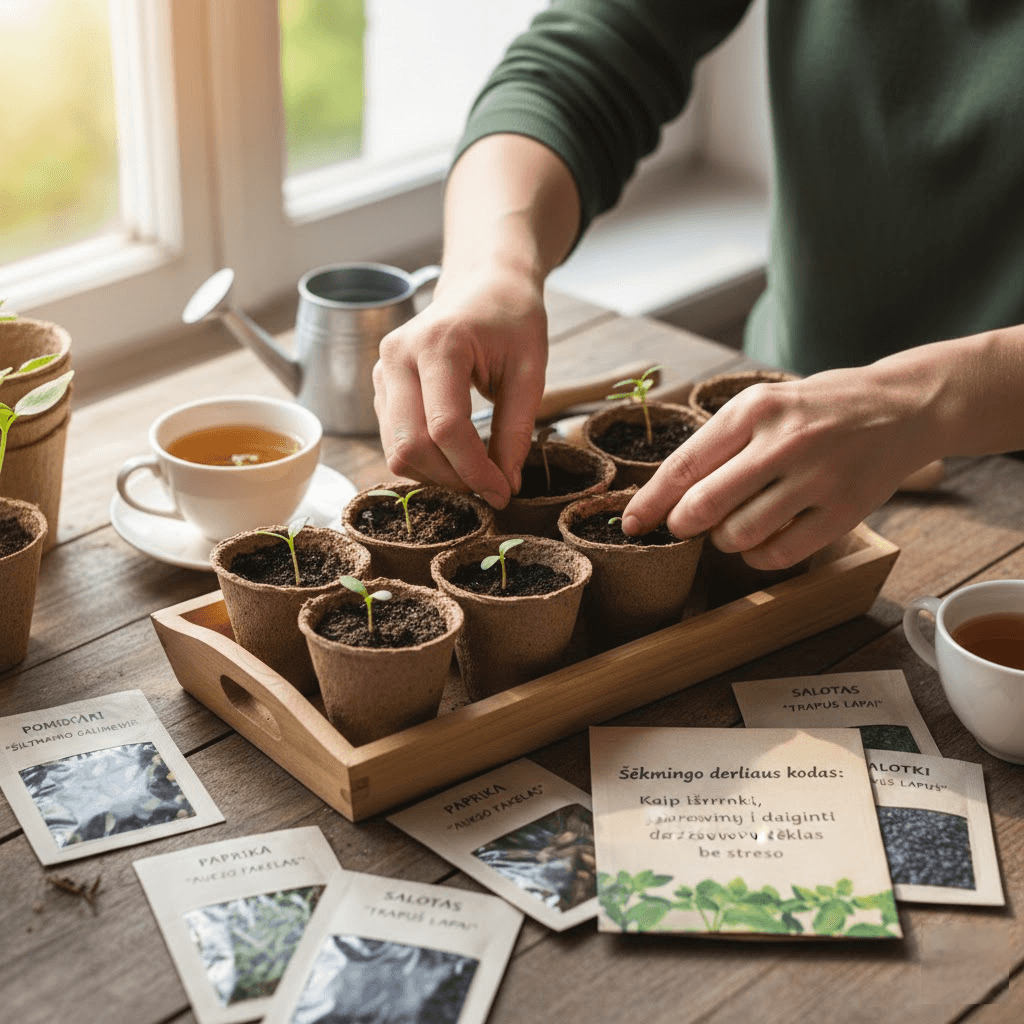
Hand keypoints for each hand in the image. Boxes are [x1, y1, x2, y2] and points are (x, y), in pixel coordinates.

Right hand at [373, 262, 547, 507]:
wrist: (483, 285)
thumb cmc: (511, 320)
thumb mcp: (530, 370)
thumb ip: (516, 430)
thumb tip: (505, 485)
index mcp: (439, 344)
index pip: (446, 428)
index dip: (475, 470)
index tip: (503, 492)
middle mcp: (398, 356)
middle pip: (411, 445)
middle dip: (452, 480)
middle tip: (490, 490)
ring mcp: (381, 370)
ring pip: (396, 450)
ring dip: (436, 476)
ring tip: (475, 475)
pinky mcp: (380, 386)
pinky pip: (393, 441)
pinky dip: (424, 462)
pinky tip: (455, 459)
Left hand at [620, 366, 937, 567]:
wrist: (905, 406)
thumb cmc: (819, 408)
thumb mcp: (766, 404)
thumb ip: (720, 441)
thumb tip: (665, 493)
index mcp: (755, 408)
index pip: (685, 465)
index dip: (650, 502)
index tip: (630, 523)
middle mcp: (784, 440)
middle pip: (704, 505)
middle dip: (681, 525)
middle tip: (682, 529)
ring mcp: (818, 476)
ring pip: (740, 534)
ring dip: (723, 542)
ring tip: (730, 529)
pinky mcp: (845, 510)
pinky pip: (781, 552)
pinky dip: (758, 557)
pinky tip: (759, 544)